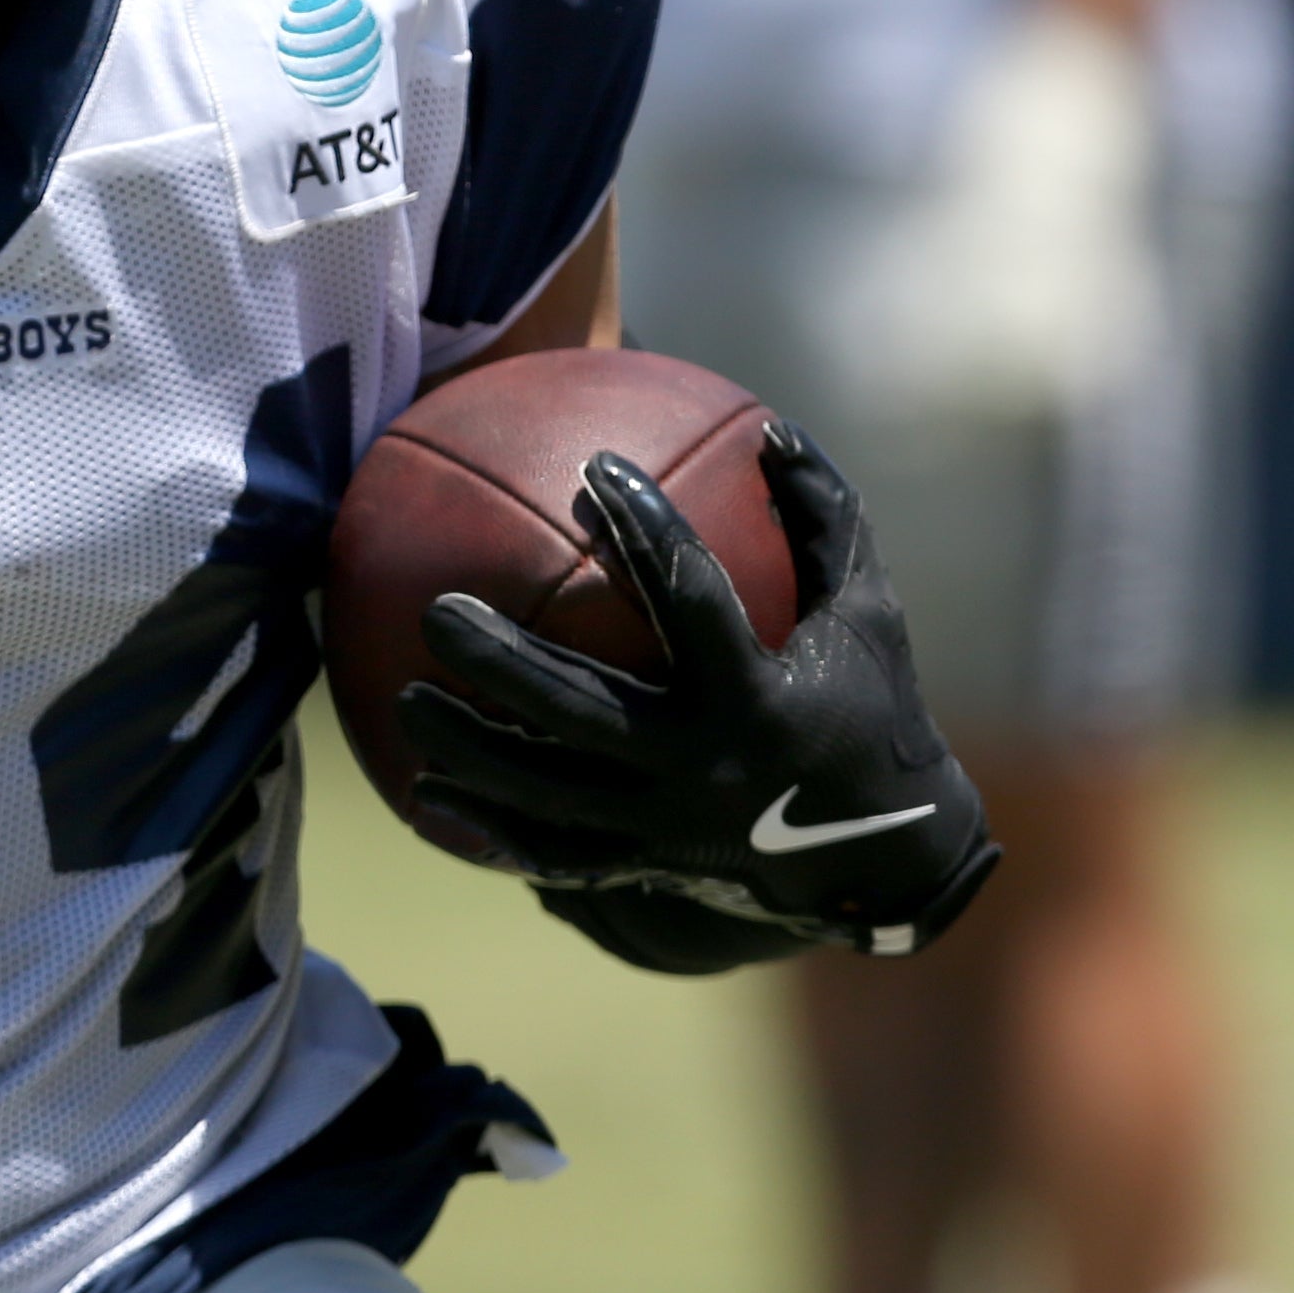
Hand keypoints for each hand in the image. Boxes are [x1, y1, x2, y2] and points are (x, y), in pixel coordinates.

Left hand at [385, 424, 998, 955]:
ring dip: (471, 750)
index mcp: (762, 695)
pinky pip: (553, 853)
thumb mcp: (867, 610)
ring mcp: (669, 826)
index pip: (692, 596)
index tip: (594, 469)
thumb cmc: (873, 704)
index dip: (645, 528)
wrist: (889, 855)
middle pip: (583, 712)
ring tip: (404, 700)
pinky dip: (488, 827)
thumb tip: (772, 428)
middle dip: (503, 665)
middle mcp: (706, 766)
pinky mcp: (648, 864)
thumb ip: (824, 518)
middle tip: (437, 612)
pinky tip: (423, 795)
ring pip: (549, 792)